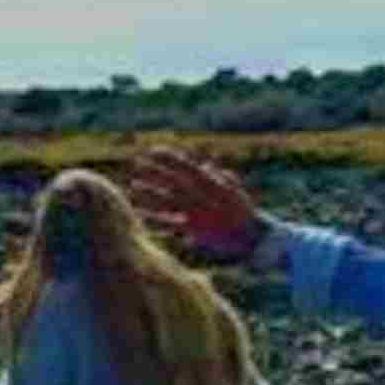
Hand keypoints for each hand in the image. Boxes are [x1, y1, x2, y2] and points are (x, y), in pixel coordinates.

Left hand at [123, 145, 265, 265]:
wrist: (251, 235)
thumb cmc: (242, 211)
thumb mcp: (233, 189)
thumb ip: (218, 175)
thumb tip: (206, 166)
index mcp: (211, 183)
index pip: (186, 166)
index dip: (170, 157)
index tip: (154, 150)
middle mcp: (202, 195)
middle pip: (173, 180)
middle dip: (155, 171)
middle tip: (137, 162)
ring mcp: (197, 212)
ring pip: (168, 200)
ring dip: (150, 193)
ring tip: (133, 186)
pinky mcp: (194, 228)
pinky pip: (170, 222)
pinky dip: (154, 218)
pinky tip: (140, 214)